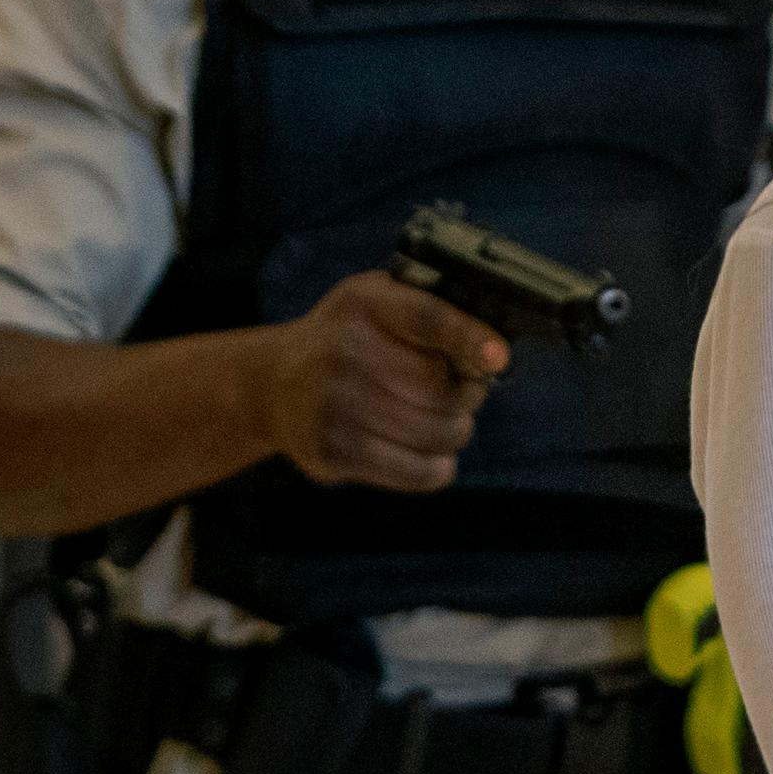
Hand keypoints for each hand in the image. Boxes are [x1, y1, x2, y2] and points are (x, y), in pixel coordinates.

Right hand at [261, 271, 510, 490]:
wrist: (274, 384)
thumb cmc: (349, 341)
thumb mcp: (379, 305)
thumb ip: (431, 315)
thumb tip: (493, 356)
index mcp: (364, 302)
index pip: (427, 317)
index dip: (468, 337)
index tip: (498, 358)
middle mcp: (343, 348)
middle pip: (439, 387)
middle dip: (467, 397)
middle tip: (463, 396)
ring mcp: (333, 402)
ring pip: (434, 432)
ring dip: (455, 433)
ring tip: (446, 424)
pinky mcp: (331, 449)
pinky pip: (413, 471)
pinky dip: (438, 468)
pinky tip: (436, 458)